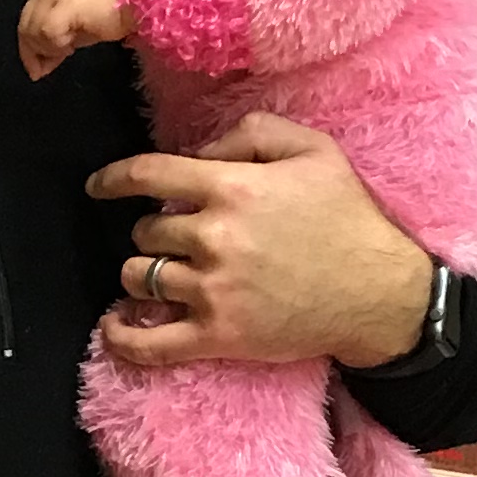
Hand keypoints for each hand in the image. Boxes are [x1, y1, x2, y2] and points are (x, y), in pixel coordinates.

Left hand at [19, 0, 135, 80]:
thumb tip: (35, 68)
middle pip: (25, 29)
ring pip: (35, 33)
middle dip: (37, 52)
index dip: (28, 50)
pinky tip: (74, 44)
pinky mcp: (65, 4)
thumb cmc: (108, 17)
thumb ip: (52, 43)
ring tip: (71, 47)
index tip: (38, 69)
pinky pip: (48, 34)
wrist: (136, 4)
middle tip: (56, 62)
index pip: (24, 23)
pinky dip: (59, 45)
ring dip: (51, 49)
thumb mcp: (73, 32)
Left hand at [89, 116, 433, 368]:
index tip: (97, 186)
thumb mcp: (313, 150)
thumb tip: (199, 152)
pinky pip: (149, 342)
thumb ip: (251, 133)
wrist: (379, 293)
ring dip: (144, 272)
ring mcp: (212, 291)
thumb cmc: (347, 218)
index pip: (148, 175)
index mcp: (232, 187)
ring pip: (139, 277)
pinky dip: (123, 337)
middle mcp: (214, 237)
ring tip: (163, 274)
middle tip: (182, 236)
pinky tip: (116, 326)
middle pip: (145, 230)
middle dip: (155, 229)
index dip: (113, 178)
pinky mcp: (218, 336)